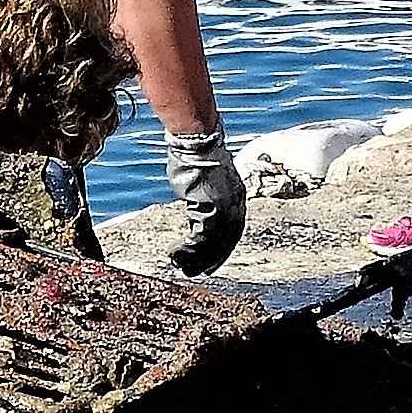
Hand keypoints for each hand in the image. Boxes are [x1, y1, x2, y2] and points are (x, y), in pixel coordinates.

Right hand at [162, 126, 249, 276]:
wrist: (197, 141)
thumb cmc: (196, 153)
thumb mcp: (207, 177)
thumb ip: (208, 193)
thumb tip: (201, 202)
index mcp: (236, 196)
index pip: (233, 230)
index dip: (222, 248)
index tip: (210, 260)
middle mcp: (235, 204)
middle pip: (226, 240)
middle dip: (211, 259)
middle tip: (194, 271)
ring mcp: (224, 207)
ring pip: (213, 244)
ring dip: (196, 258)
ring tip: (179, 265)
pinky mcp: (210, 208)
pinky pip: (201, 239)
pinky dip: (188, 251)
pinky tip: (175, 254)